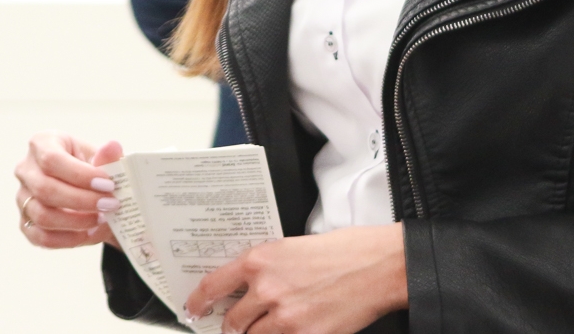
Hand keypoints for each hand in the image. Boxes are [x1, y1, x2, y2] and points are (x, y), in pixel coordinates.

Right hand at [14, 132, 122, 249]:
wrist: (84, 186)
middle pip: (45, 189)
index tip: (108, 185)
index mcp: (42, 143)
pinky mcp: (25, 222)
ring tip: (103, 219)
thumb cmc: (89, 167)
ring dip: (77, 222)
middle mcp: (26, 170)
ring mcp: (22, 198)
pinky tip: (89, 234)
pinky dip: (68, 239)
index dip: (80, 175)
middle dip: (82, 201)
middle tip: (111, 204)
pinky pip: (41, 237)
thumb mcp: (99, 157)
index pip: (52, 160)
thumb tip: (113, 147)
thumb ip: (106, 156)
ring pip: (42, 216)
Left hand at [185, 224, 406, 333]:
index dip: (198, 302)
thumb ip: (267, 267)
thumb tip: (247, 286)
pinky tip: (294, 330)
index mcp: (261, 260)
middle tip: (238, 324)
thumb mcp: (294, 247)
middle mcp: (267, 289)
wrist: (378, 266)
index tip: (194, 309)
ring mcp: (285, 316)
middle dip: (234, 326)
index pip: (213, 286)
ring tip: (271, 327)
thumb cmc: (344, 251)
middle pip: (232, 321)